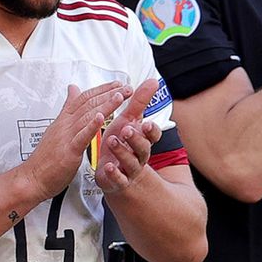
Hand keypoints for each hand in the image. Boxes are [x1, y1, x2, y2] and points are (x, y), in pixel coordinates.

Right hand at [20, 82, 128, 202]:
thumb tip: (72, 90)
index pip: (83, 98)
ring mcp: (66, 137)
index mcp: (64, 120)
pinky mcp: (68, 151)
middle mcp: (65, 125)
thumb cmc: (45, 159)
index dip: (101, 89)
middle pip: (88, 103)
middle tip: (125, 87)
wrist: (32, 178)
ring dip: (105, 105)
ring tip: (119, 96)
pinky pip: (81, 136)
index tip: (117, 84)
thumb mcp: (57, 128)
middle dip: (109, 94)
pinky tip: (101, 117)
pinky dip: (91, 125)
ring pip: (87, 116)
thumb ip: (67, 109)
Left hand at [95, 78, 162, 194]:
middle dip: (136, 139)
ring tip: (112, 141)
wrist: (111, 170)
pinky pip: (119, 179)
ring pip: (130, 162)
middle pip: (143, 148)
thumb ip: (140, 102)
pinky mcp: (118, 181)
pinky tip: (108, 166)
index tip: (145, 123)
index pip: (152, 135)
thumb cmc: (121, 142)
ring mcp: (129, 169)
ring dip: (122, 152)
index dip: (151, 130)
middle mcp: (138, 154)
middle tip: (126, 129)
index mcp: (142, 139)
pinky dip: (114, 173)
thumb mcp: (129, 120)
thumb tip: (153, 81)